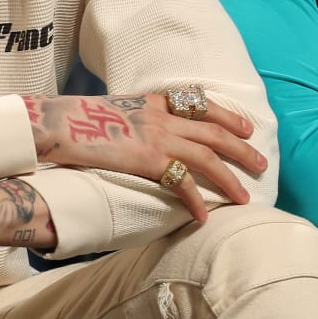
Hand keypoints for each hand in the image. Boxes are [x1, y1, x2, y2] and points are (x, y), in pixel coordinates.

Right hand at [23, 94, 264, 222]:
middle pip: (214, 131)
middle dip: (242, 149)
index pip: (201, 104)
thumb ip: (132, 119)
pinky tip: (205, 216)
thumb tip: (137, 134)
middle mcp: (161, 116)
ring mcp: (157, 136)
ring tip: (245, 197)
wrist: (56, 122)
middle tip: (261, 164)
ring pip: (207, 157)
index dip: (228, 116)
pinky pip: (182, 183)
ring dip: (229, 179)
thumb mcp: (112, 110)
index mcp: (153, 101)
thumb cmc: (74, 120)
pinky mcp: (148, 159)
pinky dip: (197, 200)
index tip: (246, 128)